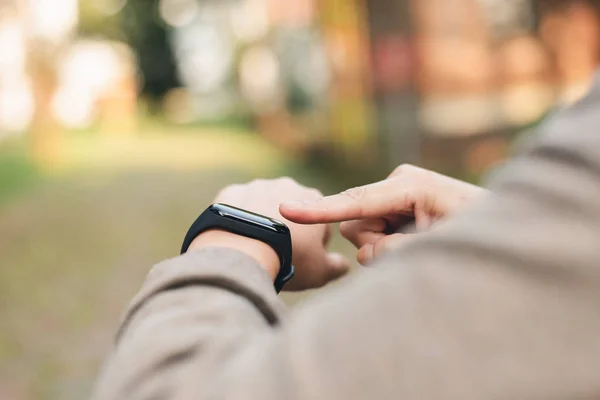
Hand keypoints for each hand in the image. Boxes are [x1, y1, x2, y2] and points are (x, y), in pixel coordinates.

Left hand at [190, 178, 349, 290]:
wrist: (241, 251)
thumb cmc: (287, 261)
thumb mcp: (320, 271)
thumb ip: (336, 266)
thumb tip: (343, 266)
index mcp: (313, 199)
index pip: (319, 222)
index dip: (313, 244)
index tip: (301, 260)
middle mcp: (286, 185)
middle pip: (290, 211)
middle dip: (286, 228)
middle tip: (277, 254)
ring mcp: (256, 186)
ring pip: (261, 206)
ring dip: (260, 222)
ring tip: (253, 248)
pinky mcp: (230, 192)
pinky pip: (236, 206)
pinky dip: (236, 220)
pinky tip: (234, 239)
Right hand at [280, 165, 486, 264]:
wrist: (508, 229)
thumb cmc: (481, 232)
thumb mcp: (439, 244)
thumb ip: (394, 250)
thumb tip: (365, 252)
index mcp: (408, 185)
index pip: (355, 201)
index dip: (320, 209)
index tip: (286, 209)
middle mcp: (396, 185)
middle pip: (353, 223)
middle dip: (374, 244)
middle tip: (413, 249)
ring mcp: (396, 196)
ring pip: (362, 233)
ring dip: (384, 248)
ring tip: (423, 244)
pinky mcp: (397, 207)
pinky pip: (374, 234)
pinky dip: (390, 245)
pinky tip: (419, 240)